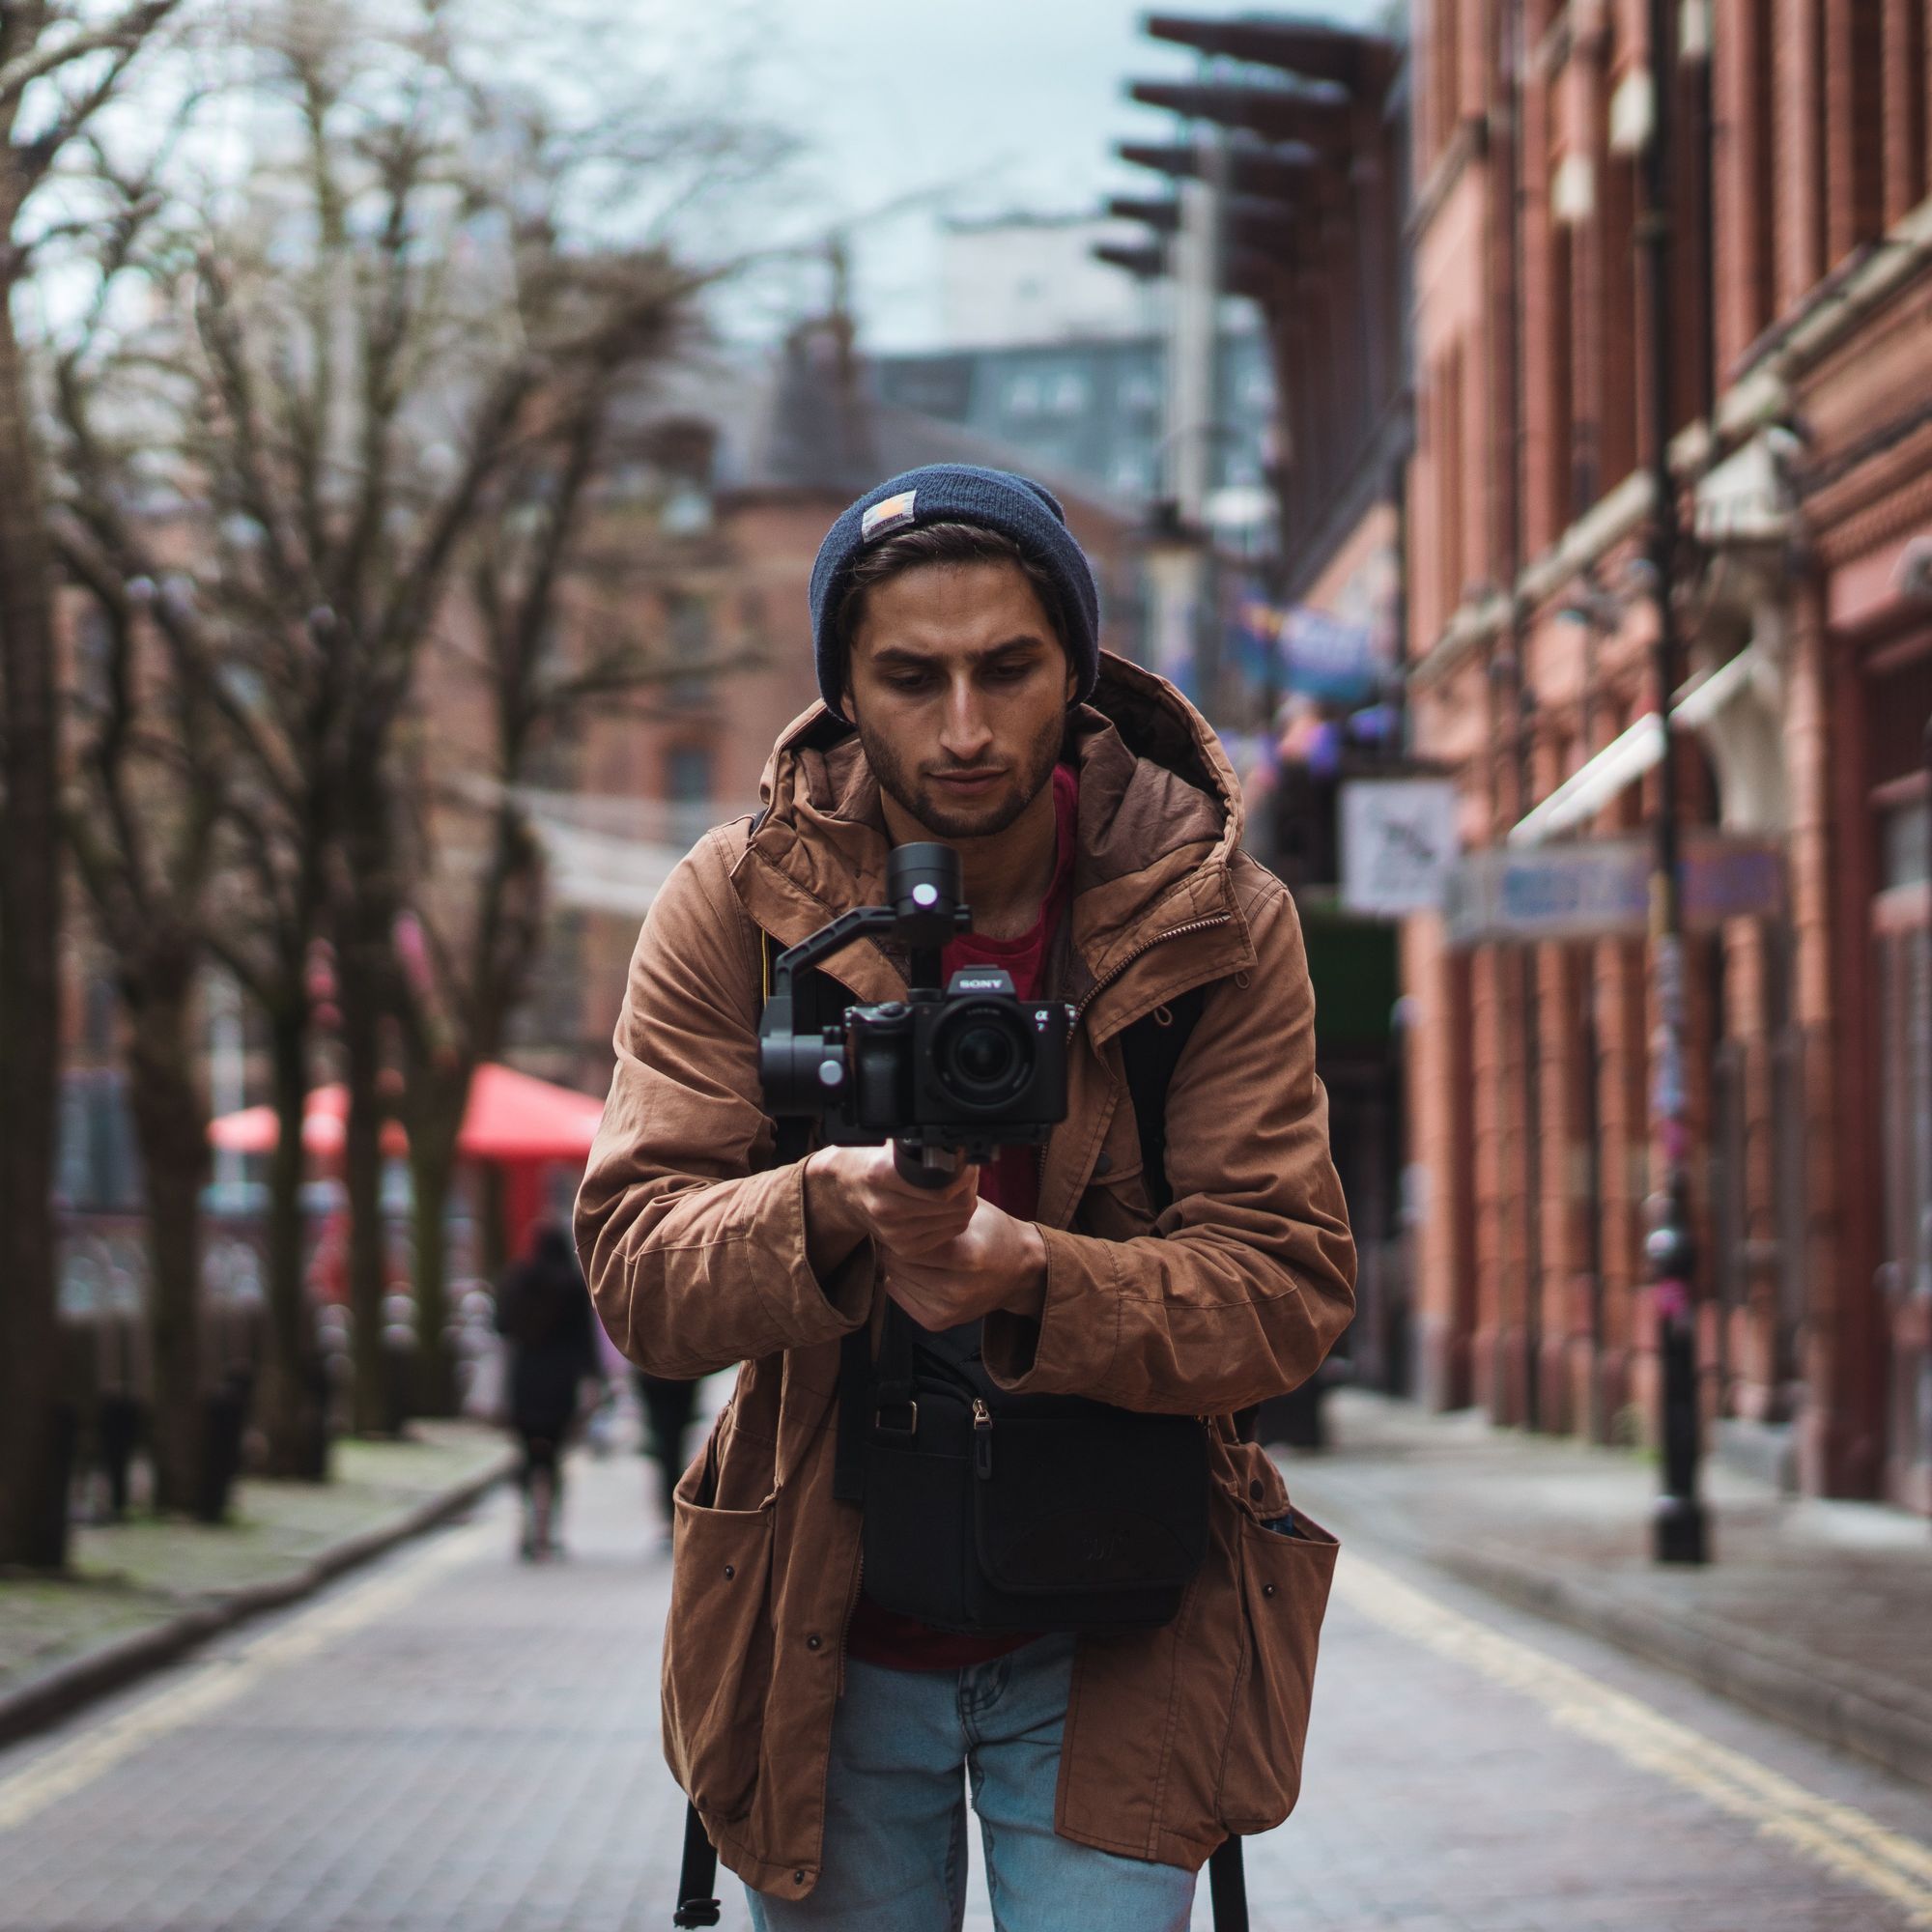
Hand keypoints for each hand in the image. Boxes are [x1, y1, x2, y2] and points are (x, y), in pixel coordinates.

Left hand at [802, 1145, 1045, 1327]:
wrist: (1020, 1271)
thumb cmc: (994, 1233)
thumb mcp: (971, 1208)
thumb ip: (938, 1201)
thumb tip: (901, 1184)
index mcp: (967, 1254)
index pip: (910, 1239)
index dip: (903, 1223)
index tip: (903, 1214)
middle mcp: (958, 1287)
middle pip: (899, 1260)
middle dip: (898, 1242)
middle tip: (906, 1230)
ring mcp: (948, 1308)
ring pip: (894, 1277)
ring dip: (899, 1262)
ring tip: (916, 1249)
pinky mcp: (939, 1321)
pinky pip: (899, 1295)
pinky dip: (903, 1280)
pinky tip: (920, 1269)